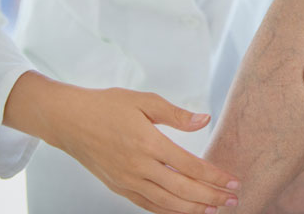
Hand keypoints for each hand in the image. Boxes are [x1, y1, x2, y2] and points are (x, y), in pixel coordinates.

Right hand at [48, 86, 239, 213]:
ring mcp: (127, 181)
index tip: (233, 181)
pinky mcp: (119, 188)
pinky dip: (169, 212)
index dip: (214, 176)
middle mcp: (139, 168)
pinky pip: (148, 206)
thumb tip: (205, 119)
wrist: (69, 121)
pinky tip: (183, 212)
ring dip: (193, 209)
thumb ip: (176, 114)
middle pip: (182, 190)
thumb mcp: (144, 101)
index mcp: (148, 143)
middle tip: (234, 200)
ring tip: (215, 210)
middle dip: (211, 197)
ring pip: (166, 204)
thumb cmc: (107, 106)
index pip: (190, 166)